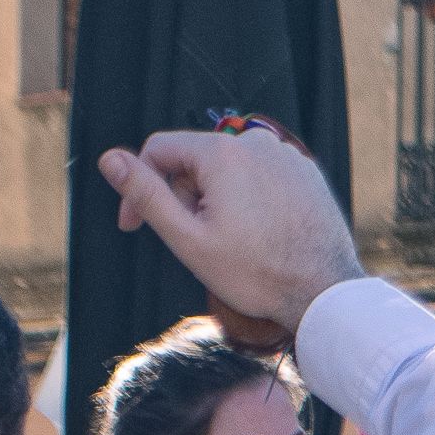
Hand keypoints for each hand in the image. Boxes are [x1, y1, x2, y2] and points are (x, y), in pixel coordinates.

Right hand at [97, 128, 363, 334]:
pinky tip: (260, 235)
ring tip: (233, 243)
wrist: (325, 291)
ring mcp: (286, 156)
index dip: (139, 186)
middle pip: (194, 161)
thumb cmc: (256, 272)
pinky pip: (261, 178)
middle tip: (197, 243)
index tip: (135, 224)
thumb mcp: (187, 237)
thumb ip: (145, 194)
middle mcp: (257, 143)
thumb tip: (110, 158)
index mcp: (222, 152)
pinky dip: (249, 200)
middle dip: (185, 198)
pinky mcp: (306, 173)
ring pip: (228, 170)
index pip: (158, 150)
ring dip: (216, 200)